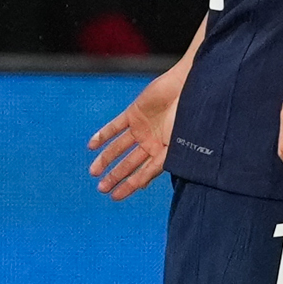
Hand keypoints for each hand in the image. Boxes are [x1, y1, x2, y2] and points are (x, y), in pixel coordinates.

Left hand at [87, 68, 182, 199]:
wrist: (190, 87)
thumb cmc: (190, 116)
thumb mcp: (177, 145)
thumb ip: (161, 163)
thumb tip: (143, 184)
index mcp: (164, 153)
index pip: (143, 174)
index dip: (130, 186)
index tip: (115, 197)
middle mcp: (151, 143)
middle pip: (129, 163)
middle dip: (115, 176)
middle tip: (102, 188)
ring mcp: (142, 128)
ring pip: (119, 147)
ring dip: (106, 159)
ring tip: (93, 172)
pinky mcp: (134, 112)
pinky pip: (115, 126)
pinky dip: (103, 135)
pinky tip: (92, 146)